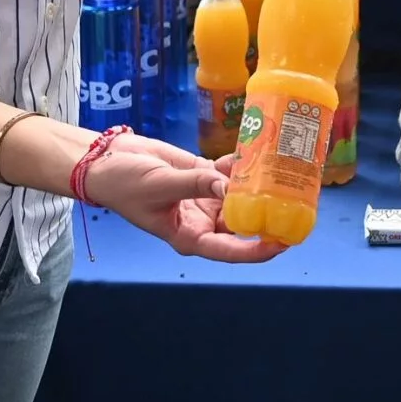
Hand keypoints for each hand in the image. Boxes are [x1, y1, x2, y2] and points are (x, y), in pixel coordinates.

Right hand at [84, 134, 285, 264]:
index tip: (281, 243)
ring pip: (239, 197)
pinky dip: (241, 164)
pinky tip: (256, 151)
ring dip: (257, 185)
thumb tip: (229, 185)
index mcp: (189, 236)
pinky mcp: (202, 175)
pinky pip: (228, 173)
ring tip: (281, 170)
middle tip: (293, 200)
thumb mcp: (160, 186)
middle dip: (266, 214)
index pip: (229, 250)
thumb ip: (196, 184)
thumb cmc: (124, 184)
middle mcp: (202, 221)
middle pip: (242, 225)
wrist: (107, 160)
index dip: (257, 250)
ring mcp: (204, 198)